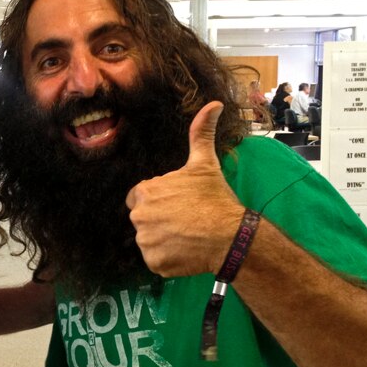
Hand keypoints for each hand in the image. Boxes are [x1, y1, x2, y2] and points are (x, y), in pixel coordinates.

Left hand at [125, 101, 242, 277]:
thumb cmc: (215, 198)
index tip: (179, 205)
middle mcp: (138, 216)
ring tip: (188, 237)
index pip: (140, 198)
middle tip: (186, 221)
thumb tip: (213, 104)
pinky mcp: (153, 263)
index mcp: (145, 191)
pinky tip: (187, 252)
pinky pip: (156, 261)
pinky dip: (169, 260)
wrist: (229, 235)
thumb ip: (201, 134)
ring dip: (165, 241)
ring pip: (150, 241)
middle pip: (144, 220)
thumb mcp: (205, 164)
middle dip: (161, 221)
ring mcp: (145, 241)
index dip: (160, 202)